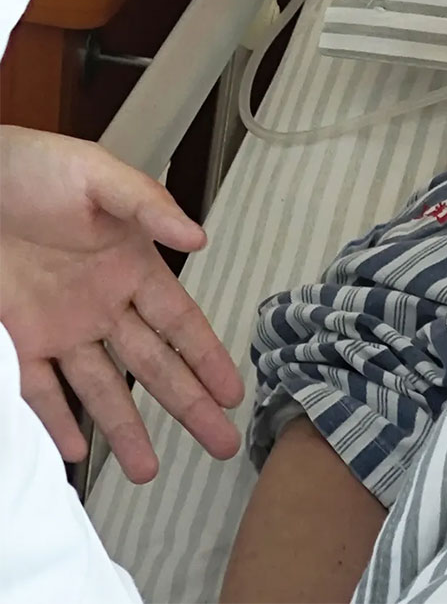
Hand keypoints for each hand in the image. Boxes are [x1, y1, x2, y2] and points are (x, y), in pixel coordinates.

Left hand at [0, 126, 242, 482]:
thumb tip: (198, 237)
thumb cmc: (36, 166)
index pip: (180, 323)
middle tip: (220, 443)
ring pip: (101, 389)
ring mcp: (60, 325)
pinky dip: (56, 421)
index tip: (234, 392)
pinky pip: (38, 390)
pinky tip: (76, 451)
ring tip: (149, 470)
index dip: (208, 358)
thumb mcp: (100, 176)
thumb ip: (148, 205)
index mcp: (131, 266)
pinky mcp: (18, 337)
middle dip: (189, 405)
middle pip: (153, 366)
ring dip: (126, 428)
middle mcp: (102, 304)